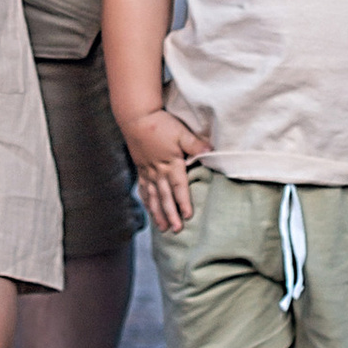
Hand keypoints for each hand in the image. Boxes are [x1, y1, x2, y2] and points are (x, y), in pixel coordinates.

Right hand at [122, 108, 206, 232]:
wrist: (136, 117)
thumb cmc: (161, 124)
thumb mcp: (181, 132)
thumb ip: (196, 144)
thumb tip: (211, 152)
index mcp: (171, 163)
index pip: (179, 187)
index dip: (184, 202)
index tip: (188, 216)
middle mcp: (158, 171)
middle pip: (165, 197)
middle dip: (171, 214)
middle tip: (176, 230)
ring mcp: (148, 171)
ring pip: (153, 197)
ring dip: (158, 213)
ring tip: (162, 227)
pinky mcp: (141, 168)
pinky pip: (143, 189)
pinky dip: (147, 201)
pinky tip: (149, 210)